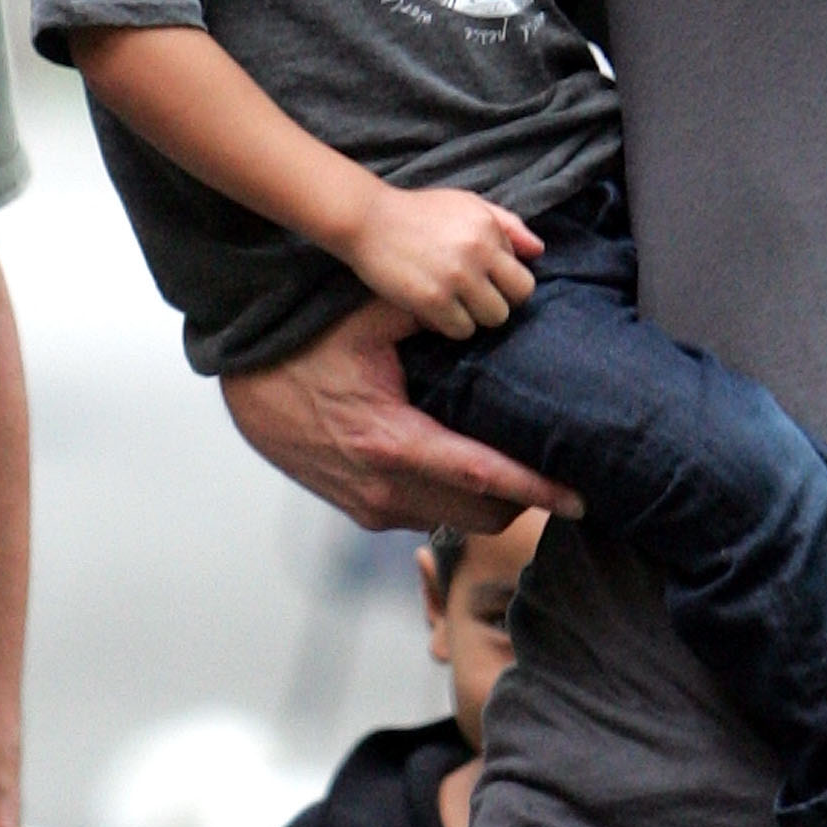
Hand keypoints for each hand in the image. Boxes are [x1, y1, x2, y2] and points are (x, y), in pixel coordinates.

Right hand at [221, 296, 582, 531]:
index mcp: (392, 442)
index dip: (540, 489)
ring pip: (456, 519)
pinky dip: (452, 496)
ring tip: (512, 460)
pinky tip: (459, 460)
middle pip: (482, 514)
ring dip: (489, 500)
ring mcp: (370, 505)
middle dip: (525, 498)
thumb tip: (490, 307)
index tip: (583, 496)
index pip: (486, 477)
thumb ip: (431, 314)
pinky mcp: (360, 511)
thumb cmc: (302, 348)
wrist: (243, 387)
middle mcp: (383, 487)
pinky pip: (424, 513)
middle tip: (553, 467)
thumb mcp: (368, 320)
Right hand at [343, 185, 541, 336]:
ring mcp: (455, 277)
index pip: (524, 275)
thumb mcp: (467, 204)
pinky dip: (451, 325)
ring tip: (455, 303)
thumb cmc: (419, 212)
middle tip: (475, 298)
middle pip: (517, 300)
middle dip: (499, 302)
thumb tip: (538, 251)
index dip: (507, 283)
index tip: (487, 281)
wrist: (367, 219)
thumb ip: (507, 225)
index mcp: (489, 228)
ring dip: (476, 316)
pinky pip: (461, 330)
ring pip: (492, 318)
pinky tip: (436, 310)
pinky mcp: (431, 300)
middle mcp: (477, 252)